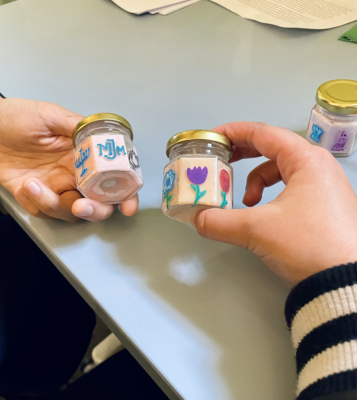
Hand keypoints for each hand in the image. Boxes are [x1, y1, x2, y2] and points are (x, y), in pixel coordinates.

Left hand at [0, 90, 138, 221]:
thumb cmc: (19, 117)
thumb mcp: (50, 115)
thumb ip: (77, 126)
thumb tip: (102, 137)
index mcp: (86, 156)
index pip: (114, 178)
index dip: (126, 194)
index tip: (127, 206)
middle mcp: (77, 175)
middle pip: (99, 204)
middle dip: (94, 211)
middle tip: (79, 206)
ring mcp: (57, 188)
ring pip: (71, 212)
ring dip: (54, 206)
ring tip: (32, 185)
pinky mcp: (38, 197)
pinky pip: (44, 213)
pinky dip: (34, 204)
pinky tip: (24, 186)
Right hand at [191, 122, 356, 286]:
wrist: (348, 284)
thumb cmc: (307, 244)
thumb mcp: (256, 230)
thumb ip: (219, 222)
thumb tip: (196, 220)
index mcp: (306, 160)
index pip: (263, 133)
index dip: (234, 132)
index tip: (213, 138)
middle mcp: (319, 166)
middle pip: (273, 147)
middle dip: (244, 153)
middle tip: (222, 160)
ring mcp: (326, 185)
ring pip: (281, 170)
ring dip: (257, 182)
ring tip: (246, 204)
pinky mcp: (327, 204)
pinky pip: (292, 187)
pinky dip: (272, 195)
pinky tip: (265, 214)